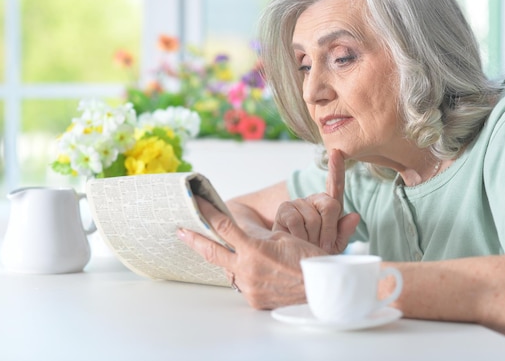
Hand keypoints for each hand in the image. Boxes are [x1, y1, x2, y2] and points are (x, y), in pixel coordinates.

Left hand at [177, 196, 327, 308]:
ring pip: (228, 270)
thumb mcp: (285, 239)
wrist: (324, 290)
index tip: (197, 203)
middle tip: (181, 231)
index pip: (224, 227)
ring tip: (223, 252)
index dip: (208, 213)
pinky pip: (242, 285)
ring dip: (226, 260)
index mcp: (254, 249)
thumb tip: (245, 240)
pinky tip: (252, 271)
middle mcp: (246, 269)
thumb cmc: (309, 261)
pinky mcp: (254, 300)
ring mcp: (248, 287)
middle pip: (212, 251)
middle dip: (194, 240)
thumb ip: (259, 240)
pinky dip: (244, 275)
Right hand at [272, 149, 358, 252]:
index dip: (337, 169)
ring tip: (306, 244)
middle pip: (330, 205)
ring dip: (312, 238)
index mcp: (329, 206)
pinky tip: (295, 240)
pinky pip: (297, 221)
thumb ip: (345, 232)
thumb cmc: (315, 254)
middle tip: (322, 245)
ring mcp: (298, 202)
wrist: (294, 263)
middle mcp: (313, 200)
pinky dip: (300, 236)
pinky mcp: (284, 209)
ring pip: (314, 218)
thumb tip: (354, 215)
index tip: (337, 153)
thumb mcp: (335, 246)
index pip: (335, 185)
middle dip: (329, 230)